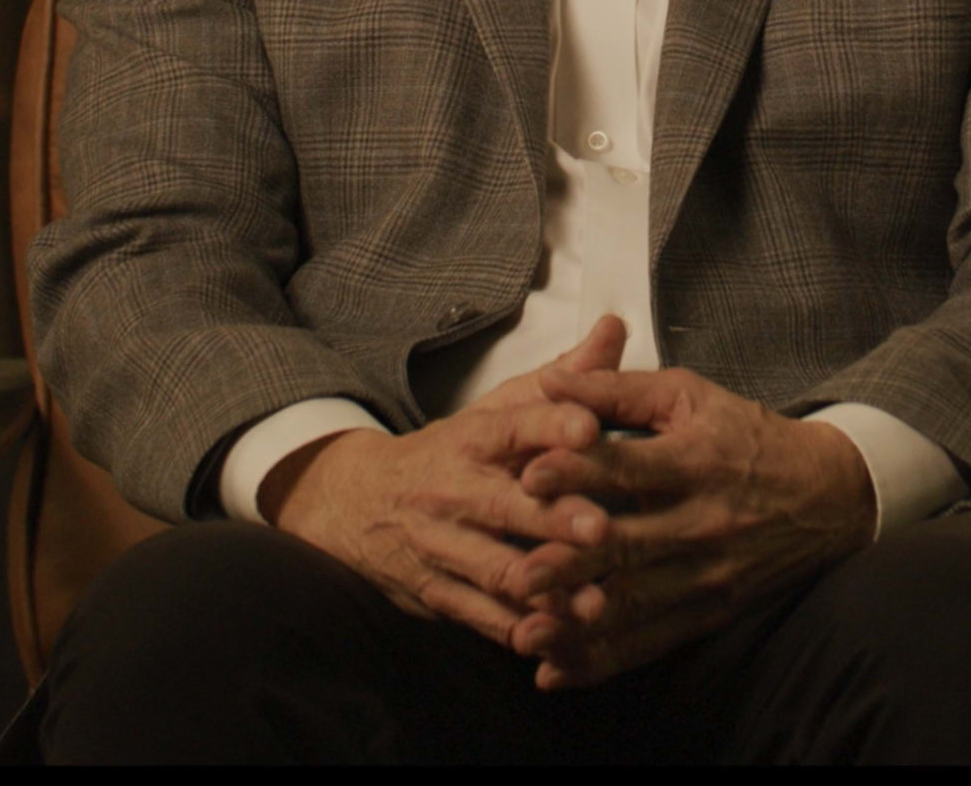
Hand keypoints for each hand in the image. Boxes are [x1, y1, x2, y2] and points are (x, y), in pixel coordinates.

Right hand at [263, 316, 627, 646]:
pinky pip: (480, 616)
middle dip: (554, 518)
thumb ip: (562, 378)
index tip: (588, 428)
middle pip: (507, 505)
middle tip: (602, 528)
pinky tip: (560, 642)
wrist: (354, 503)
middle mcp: (454, 490)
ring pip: (496, 569)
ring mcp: (441, 545)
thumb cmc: (453, 454)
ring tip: (596, 604)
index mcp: (474, 438)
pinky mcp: (436, 593)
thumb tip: (615, 327)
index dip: (550, 425)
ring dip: (546, 588)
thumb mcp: (497, 409)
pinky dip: (519, 631)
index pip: (513, 426)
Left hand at [504, 365, 877, 688]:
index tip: (529, 476)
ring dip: (579, 624)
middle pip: (631, 547)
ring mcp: (709, 575)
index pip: (631, 470)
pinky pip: (652, 643)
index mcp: (697, 463)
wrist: (829, 495)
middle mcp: (704, 524)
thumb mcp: (691, 397)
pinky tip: (555, 671)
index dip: (580, 472)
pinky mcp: (711, 612)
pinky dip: (602, 661)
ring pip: (637, 606)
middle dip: (572, 564)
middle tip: (518, 574)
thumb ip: (619, 390)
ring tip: (526, 631)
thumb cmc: (746, 437)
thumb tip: (551, 379)